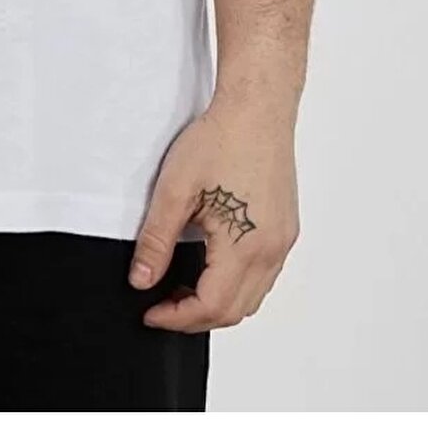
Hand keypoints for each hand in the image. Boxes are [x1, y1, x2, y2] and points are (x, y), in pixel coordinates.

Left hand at [126, 91, 299, 331]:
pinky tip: (210, 266)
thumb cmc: (221, 139)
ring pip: (253, 296)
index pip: (211, 306)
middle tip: (162, 304)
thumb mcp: (175, 189)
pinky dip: (236, 284)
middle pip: (236, 310)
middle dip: (195, 317)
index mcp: (246, 245)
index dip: (177, 317)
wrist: (258, 108)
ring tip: (182, 287)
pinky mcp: (286, 228)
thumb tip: (141, 279)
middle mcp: (272, 249)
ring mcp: (283, 240)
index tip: (151, 312)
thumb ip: (156, 240)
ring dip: (218, 303)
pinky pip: (263, 275)